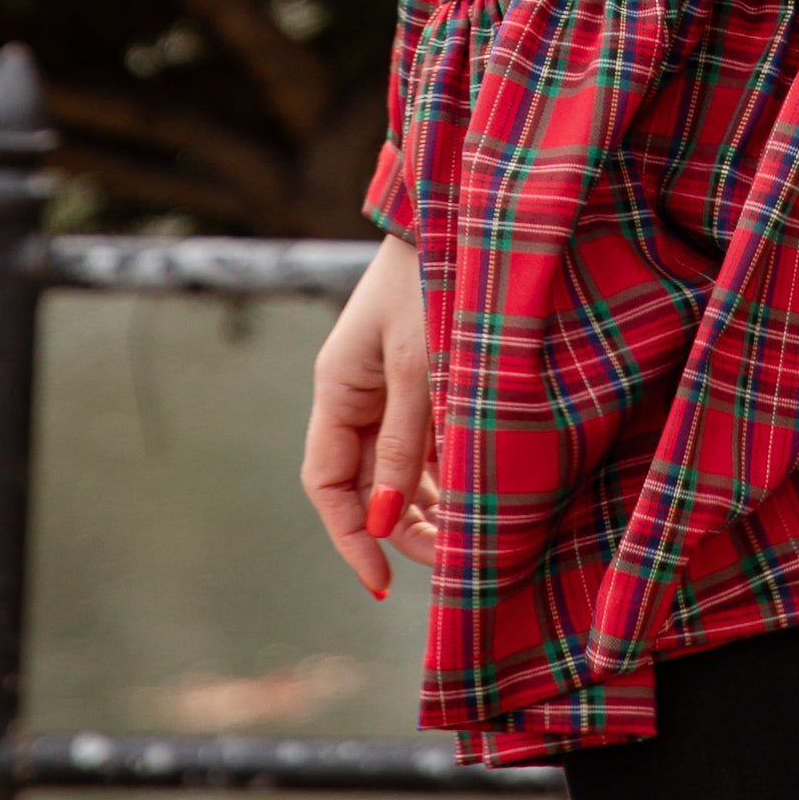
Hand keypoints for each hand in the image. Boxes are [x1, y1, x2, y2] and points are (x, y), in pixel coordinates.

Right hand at [301, 230, 439, 601]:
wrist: (459, 219)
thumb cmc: (432, 283)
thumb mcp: (419, 365)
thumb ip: (403, 441)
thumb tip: (384, 519)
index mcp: (337, 390)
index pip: (327, 484)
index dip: (350, 536)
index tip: (380, 580)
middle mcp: (355, 395)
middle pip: (362, 484)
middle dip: (397, 528)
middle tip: (447, 561)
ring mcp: (386, 388)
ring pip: (394, 468)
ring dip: (423, 505)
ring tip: (464, 539)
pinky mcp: (420, 380)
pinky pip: (422, 442)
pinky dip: (442, 472)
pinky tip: (471, 495)